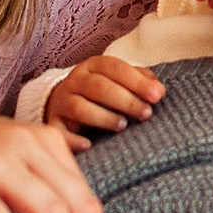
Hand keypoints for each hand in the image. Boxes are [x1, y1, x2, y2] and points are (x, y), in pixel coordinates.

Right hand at [45, 56, 165, 134]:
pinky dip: (72, 140)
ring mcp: (62, 103)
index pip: (114, 67)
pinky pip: (59, 132)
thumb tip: (158, 89)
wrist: (61, 103)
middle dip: (125, 100)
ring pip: (80, 107)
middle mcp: (75, 81)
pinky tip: (88, 145)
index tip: (157, 95)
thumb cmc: (99, 93)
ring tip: (123, 126)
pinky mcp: (54, 124)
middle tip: (146, 113)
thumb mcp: (117, 80)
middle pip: (98, 87)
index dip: (137, 81)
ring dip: (103, 117)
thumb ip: (139, 81)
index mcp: (93, 66)